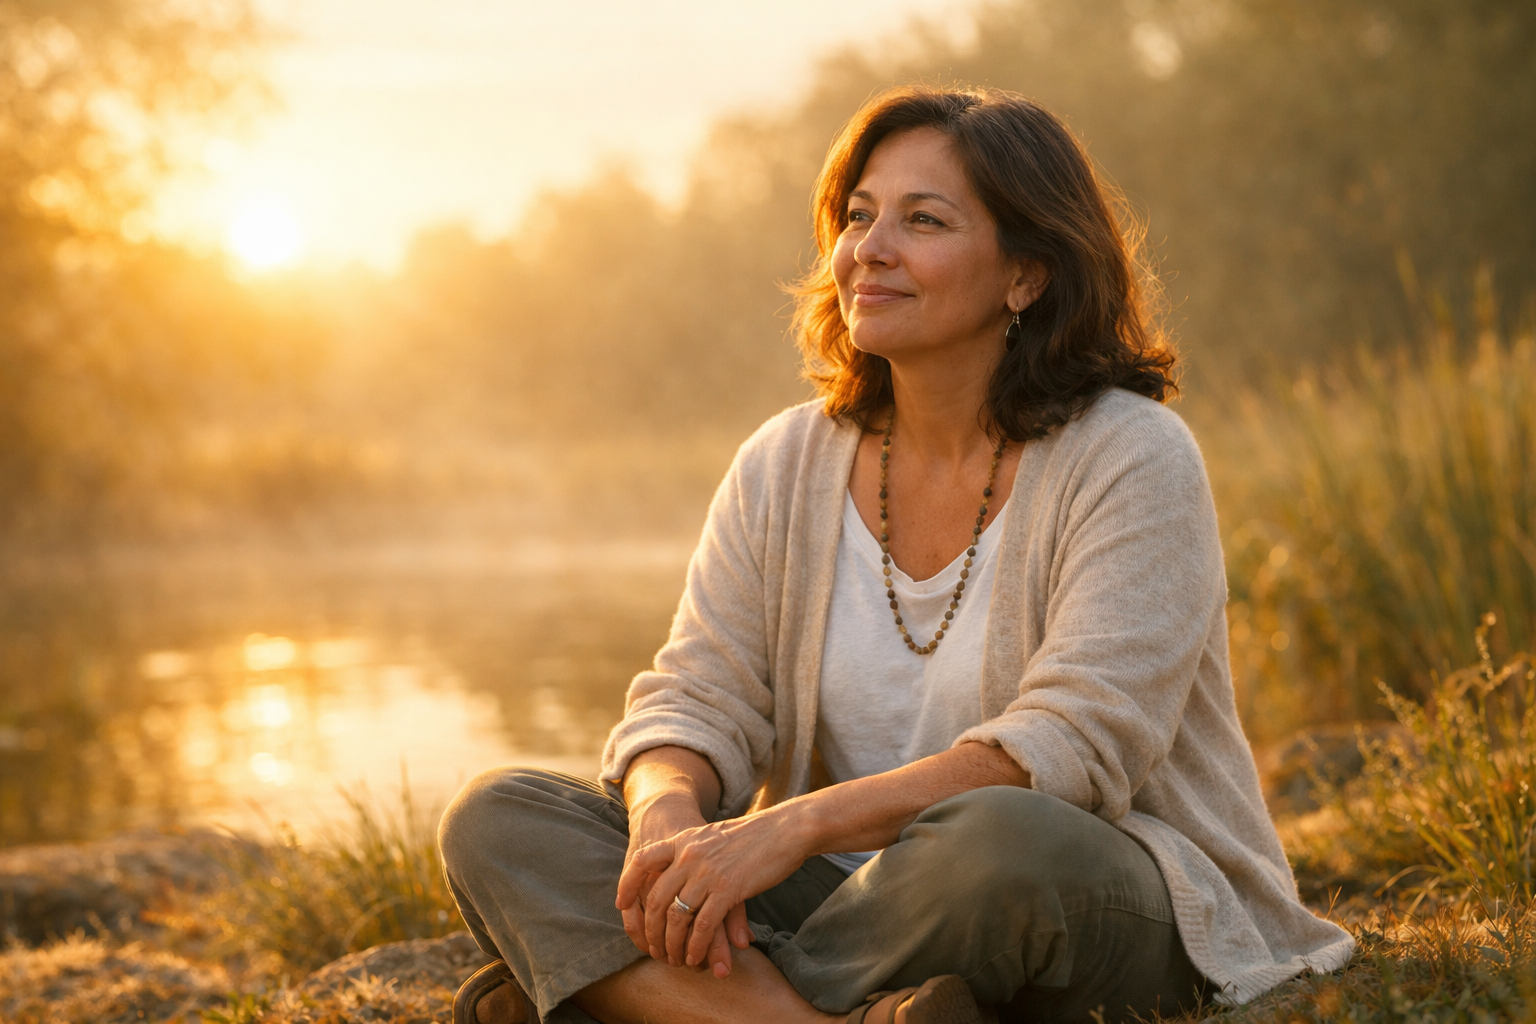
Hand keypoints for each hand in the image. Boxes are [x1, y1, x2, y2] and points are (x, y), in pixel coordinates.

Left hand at [619, 792, 745, 975]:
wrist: (786, 829)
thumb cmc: (754, 836)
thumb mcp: (713, 836)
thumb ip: (693, 852)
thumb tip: (679, 874)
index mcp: (684, 840)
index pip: (642, 861)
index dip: (627, 884)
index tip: (622, 904)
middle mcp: (690, 855)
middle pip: (655, 899)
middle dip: (651, 931)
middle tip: (655, 949)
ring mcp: (707, 873)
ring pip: (676, 917)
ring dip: (672, 944)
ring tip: (675, 959)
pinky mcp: (728, 889)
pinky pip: (702, 926)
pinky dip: (696, 946)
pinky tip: (696, 957)